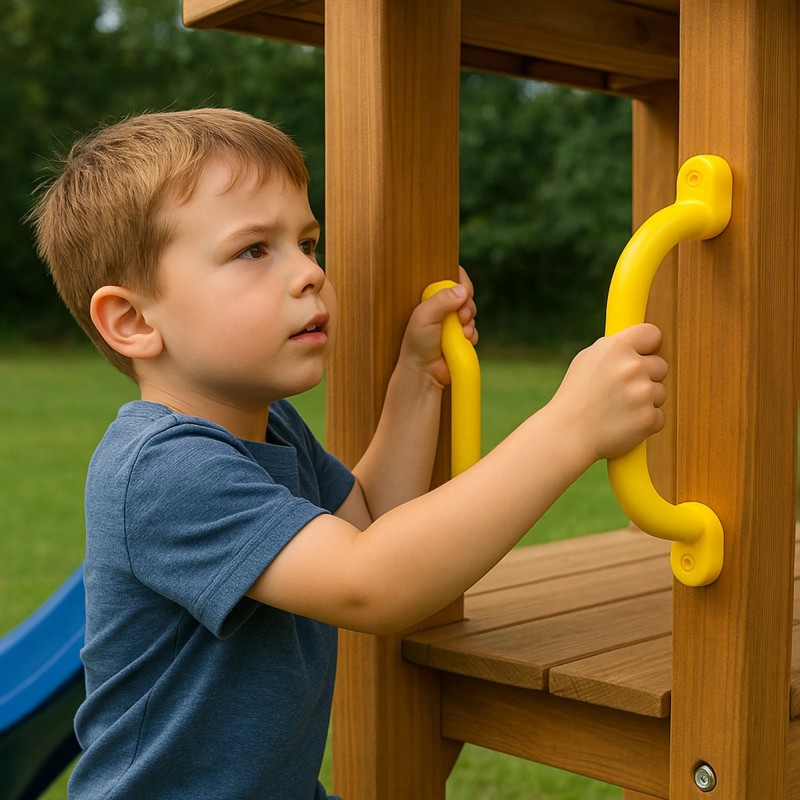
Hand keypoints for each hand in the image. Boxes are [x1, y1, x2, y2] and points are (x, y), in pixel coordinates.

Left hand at [399, 266, 477, 387]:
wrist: (424, 372)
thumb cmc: (417, 344)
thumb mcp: (425, 317)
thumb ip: (441, 300)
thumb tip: (462, 291)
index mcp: (431, 298)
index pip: (450, 278)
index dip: (461, 282)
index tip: (464, 292)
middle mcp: (442, 308)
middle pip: (465, 294)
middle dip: (468, 305)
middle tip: (462, 317)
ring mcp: (452, 322)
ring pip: (471, 312)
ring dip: (470, 322)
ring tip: (462, 333)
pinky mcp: (461, 336)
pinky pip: (474, 329)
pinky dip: (472, 335)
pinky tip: (465, 341)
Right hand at [550, 323, 667, 460]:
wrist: (567, 433)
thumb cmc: (575, 395)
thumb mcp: (587, 359)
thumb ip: (615, 348)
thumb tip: (638, 343)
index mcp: (617, 347)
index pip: (653, 334)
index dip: (648, 346)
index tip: (642, 355)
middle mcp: (633, 367)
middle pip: (660, 365)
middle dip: (646, 377)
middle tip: (621, 389)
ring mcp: (643, 394)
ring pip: (660, 392)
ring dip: (645, 400)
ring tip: (618, 408)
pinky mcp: (649, 419)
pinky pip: (658, 416)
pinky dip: (644, 421)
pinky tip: (622, 422)